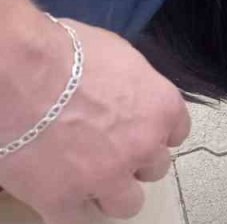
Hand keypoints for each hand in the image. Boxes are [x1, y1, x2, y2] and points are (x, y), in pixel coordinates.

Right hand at [0, 18, 190, 223]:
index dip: (153, 133)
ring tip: (83, 178)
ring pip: (126, 203)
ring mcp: (106, 177)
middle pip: (154, 168)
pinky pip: (77, 220)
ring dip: (110, 193)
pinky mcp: (64, 200)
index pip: (176, 132)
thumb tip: (121, 91)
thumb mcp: (117, 55)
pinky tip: (55, 194)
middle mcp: (143, 146)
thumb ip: (131, 84)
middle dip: (133, 161)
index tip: (136, 130)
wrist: (18, 73)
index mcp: (160, 108)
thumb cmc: (63, 51)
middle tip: (104, 149)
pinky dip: (69, 209)